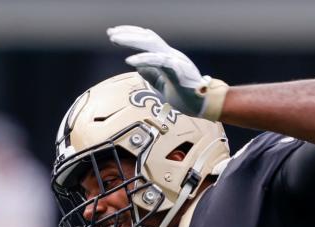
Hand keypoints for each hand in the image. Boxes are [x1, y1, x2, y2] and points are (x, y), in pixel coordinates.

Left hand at [107, 25, 227, 120]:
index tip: (113, 34)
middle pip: (148, 38)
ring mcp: (176, 61)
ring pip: (152, 45)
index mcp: (168, 57)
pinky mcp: (179, 71)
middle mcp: (171, 55)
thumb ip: (152, 75)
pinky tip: (130, 60)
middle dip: (128, 34)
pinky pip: (160, 62)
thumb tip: (138, 67)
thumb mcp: (163, 85)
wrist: (204, 106)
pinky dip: (144, 59)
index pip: (148, 40)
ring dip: (132, 41)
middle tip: (110, 33)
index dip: (131, 34)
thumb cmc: (186, 97)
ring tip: (115, 40)